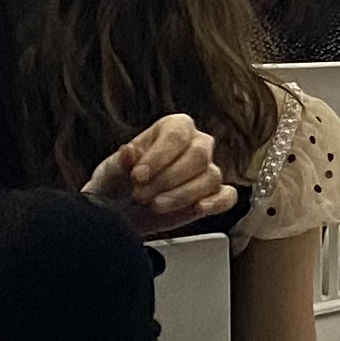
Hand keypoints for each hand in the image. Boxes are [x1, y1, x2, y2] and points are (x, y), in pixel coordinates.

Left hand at [86, 115, 234, 236]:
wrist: (120, 213)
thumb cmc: (117, 184)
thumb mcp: (111, 172)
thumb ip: (120, 163)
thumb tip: (128, 151)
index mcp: (174, 127)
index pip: (177, 134)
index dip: (159, 156)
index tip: (138, 176)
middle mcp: (196, 144)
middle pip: (198, 156)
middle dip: (168, 179)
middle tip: (141, 195)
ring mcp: (207, 170)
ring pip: (210, 177)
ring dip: (182, 195)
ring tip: (155, 206)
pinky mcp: (213, 196)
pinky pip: (227, 197)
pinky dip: (216, 203)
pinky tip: (198, 208)